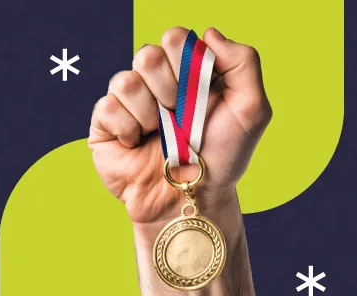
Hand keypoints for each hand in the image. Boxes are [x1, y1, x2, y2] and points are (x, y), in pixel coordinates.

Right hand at [89, 27, 271, 224]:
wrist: (191, 201)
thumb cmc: (222, 159)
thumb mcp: (251, 110)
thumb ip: (244, 62)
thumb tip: (209, 33)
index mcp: (188, 72)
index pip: (176, 38)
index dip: (186, 62)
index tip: (201, 93)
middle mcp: (156, 82)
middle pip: (148, 53)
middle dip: (170, 91)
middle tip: (181, 118)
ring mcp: (129, 101)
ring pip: (126, 81)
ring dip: (150, 114)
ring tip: (161, 136)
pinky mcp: (105, 123)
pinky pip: (107, 107)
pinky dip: (128, 130)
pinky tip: (138, 145)